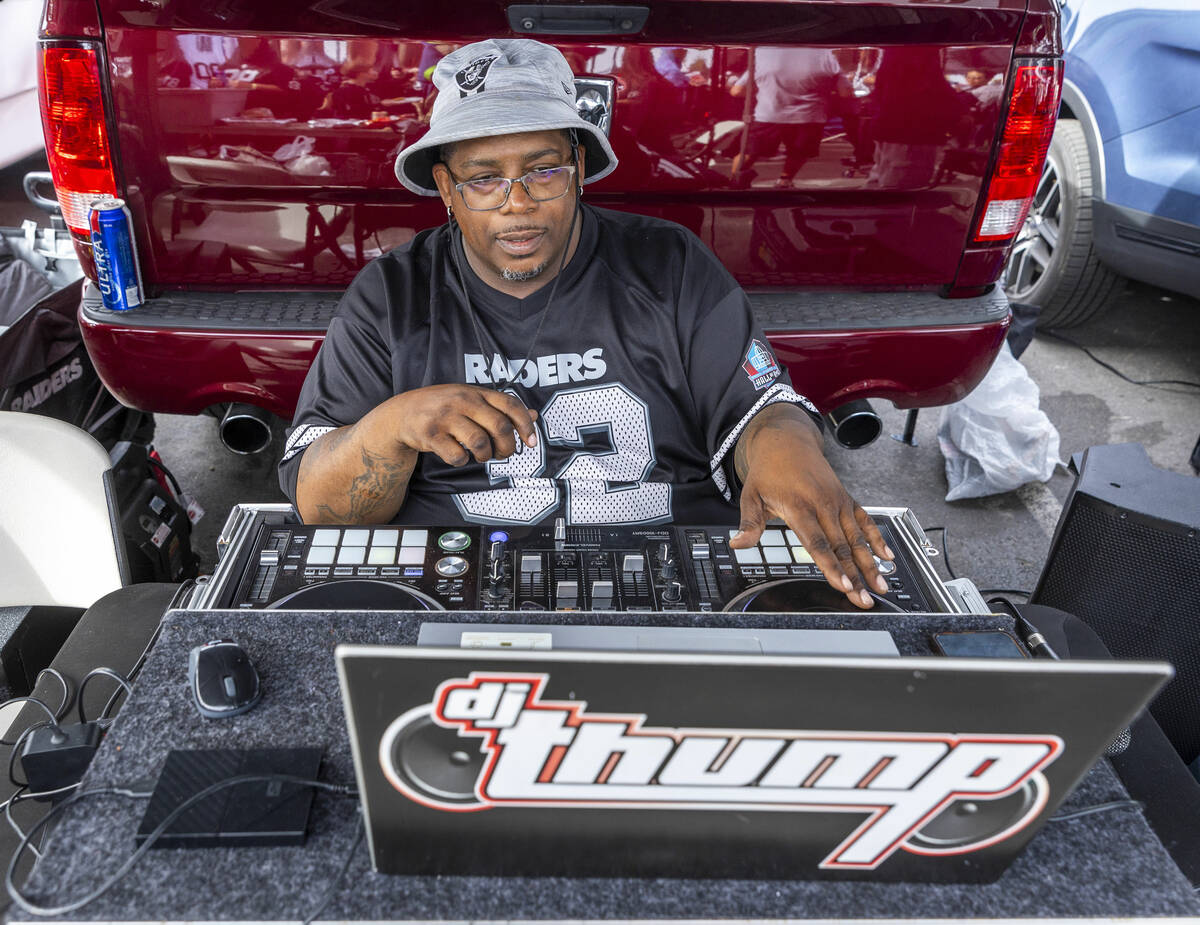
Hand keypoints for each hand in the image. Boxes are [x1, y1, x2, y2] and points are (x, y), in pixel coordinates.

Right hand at [385, 384, 538, 466]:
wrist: (402, 413)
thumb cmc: (444, 408)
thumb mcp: (473, 401)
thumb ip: (501, 408)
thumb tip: (533, 415)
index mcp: (476, 392)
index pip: (511, 405)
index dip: (526, 425)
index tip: (531, 442)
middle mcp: (463, 401)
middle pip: (500, 427)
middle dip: (507, 447)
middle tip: (502, 454)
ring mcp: (445, 417)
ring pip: (480, 443)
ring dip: (485, 456)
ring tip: (480, 456)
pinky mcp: (430, 435)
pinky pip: (456, 456)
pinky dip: (461, 461)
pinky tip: (457, 455)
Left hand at [729, 407, 892, 609]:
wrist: (786, 440)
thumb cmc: (768, 470)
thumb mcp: (751, 495)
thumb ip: (749, 523)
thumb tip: (737, 544)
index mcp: (799, 506)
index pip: (818, 544)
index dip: (832, 567)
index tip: (843, 586)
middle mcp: (823, 504)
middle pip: (842, 547)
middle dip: (856, 576)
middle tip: (866, 599)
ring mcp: (838, 501)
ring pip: (857, 538)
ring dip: (871, 564)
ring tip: (881, 586)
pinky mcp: (846, 498)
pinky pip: (866, 521)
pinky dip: (877, 539)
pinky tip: (887, 557)